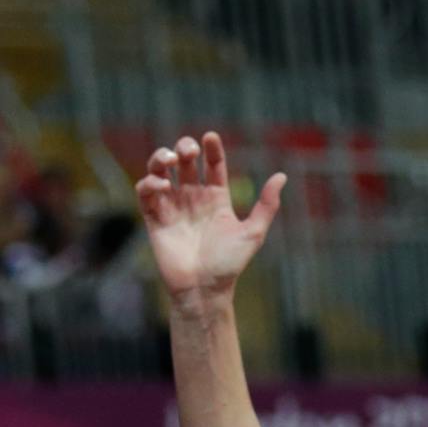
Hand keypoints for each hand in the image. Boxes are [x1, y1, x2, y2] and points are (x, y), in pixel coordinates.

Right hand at [136, 132, 284, 300]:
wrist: (204, 288)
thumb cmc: (230, 262)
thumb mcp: (254, 231)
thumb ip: (266, 204)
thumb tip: (282, 176)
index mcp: (217, 198)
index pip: (213, 166)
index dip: (212, 149)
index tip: (210, 137)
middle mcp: (194, 199)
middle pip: (185, 163)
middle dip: (184, 148)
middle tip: (188, 150)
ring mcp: (173, 208)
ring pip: (161, 173)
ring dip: (161, 160)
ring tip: (170, 160)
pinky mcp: (154, 220)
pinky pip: (145, 194)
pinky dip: (149, 183)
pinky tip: (161, 185)